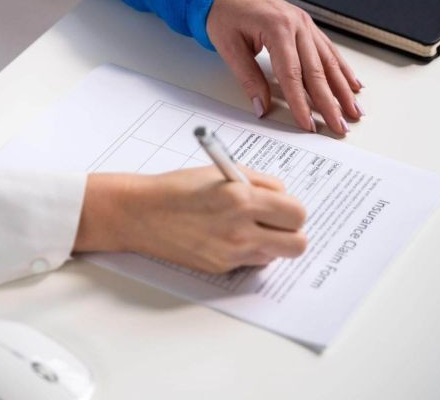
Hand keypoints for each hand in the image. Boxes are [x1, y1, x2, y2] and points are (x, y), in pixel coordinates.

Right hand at [75, 167, 306, 272]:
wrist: (142, 213)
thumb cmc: (178, 188)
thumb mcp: (222, 172)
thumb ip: (258, 181)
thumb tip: (283, 194)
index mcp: (242, 198)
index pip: (297, 213)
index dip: (293, 209)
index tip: (282, 205)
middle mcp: (240, 229)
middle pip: (298, 244)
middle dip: (292, 232)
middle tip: (275, 222)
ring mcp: (231, 252)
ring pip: (277, 256)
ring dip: (271, 243)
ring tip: (248, 227)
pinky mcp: (220, 267)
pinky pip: (251, 262)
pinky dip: (248, 251)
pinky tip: (227, 236)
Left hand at [207, 0, 363, 134]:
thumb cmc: (225, 13)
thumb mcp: (229, 47)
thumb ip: (247, 78)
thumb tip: (260, 106)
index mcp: (276, 28)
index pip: (292, 75)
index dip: (301, 103)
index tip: (307, 124)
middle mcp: (296, 25)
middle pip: (317, 71)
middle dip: (330, 102)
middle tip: (339, 126)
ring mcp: (305, 24)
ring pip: (329, 62)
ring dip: (343, 89)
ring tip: (354, 111)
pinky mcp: (307, 26)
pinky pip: (329, 50)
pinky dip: (342, 69)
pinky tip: (353, 84)